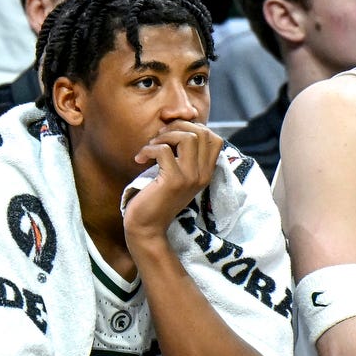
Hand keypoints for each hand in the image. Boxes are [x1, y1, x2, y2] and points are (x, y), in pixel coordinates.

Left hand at [122, 121, 220, 242]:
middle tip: (159, 138)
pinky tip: (139, 159)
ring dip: (164, 136)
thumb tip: (177, 126)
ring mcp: (190, 178)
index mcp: (206, 173)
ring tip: (151, 147)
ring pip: (187, 137)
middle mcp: (203, 175)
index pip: (215, 138)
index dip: (194, 128)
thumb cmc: (156, 199)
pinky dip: (148, 149)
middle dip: (178, 126)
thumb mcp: (177, 176)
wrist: (147, 228)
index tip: (173, 135)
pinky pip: (162, 150)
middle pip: (202, 132)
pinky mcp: (173, 182)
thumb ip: (183, 157)